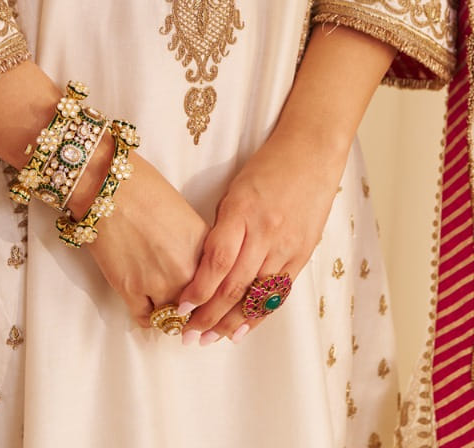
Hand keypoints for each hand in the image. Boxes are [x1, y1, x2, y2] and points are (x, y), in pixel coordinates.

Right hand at [85, 152, 207, 326]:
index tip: (208, 303)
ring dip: (169, 313)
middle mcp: (187, 270)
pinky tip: (145, 304)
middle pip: (198, 309)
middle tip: (185, 308)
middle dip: (192, 309)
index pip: (218, 290)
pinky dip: (147, 315)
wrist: (108, 184)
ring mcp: (159, 283)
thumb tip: (197, 270)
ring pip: (172, 318)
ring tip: (163, 303)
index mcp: (206, 249)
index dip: (213, 298)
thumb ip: (197, 248)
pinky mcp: (130, 290)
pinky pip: (146, 319)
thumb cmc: (145, 189)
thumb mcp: (186, 216)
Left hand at [176, 127, 346, 344]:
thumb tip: (206, 263)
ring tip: (211, 339)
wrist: (312, 152)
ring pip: (257, 294)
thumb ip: (223, 227)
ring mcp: (287, 245)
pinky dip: (260, 313)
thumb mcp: (235, 190)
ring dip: (232, 321)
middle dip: (209, 315)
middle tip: (188, 336)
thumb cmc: (268, 165)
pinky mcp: (303, 253)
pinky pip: (279, 291)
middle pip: (235, 285)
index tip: (180, 307)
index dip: (198, 289)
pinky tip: (244, 328)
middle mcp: (266, 232)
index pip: (217, 261)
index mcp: (242, 212)